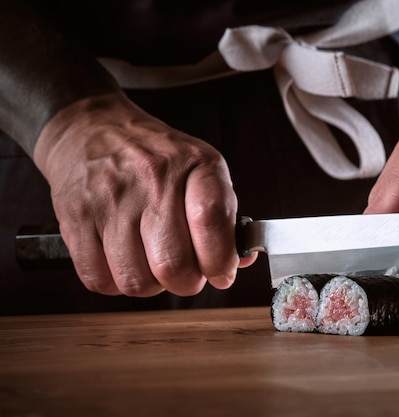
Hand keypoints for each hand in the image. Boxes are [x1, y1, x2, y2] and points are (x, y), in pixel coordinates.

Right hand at [34, 93, 255, 296]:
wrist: (92, 130)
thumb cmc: (157, 158)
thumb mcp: (202, 169)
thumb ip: (224, 216)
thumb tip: (238, 262)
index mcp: (195, 164)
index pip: (211, 220)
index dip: (220, 260)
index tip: (222, 272)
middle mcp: (152, 179)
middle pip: (173, 264)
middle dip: (187, 283)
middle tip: (187, 275)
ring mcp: (110, 199)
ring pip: (136, 280)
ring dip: (151, 286)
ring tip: (153, 264)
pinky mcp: (76, 217)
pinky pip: (99, 280)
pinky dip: (116, 283)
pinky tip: (124, 262)